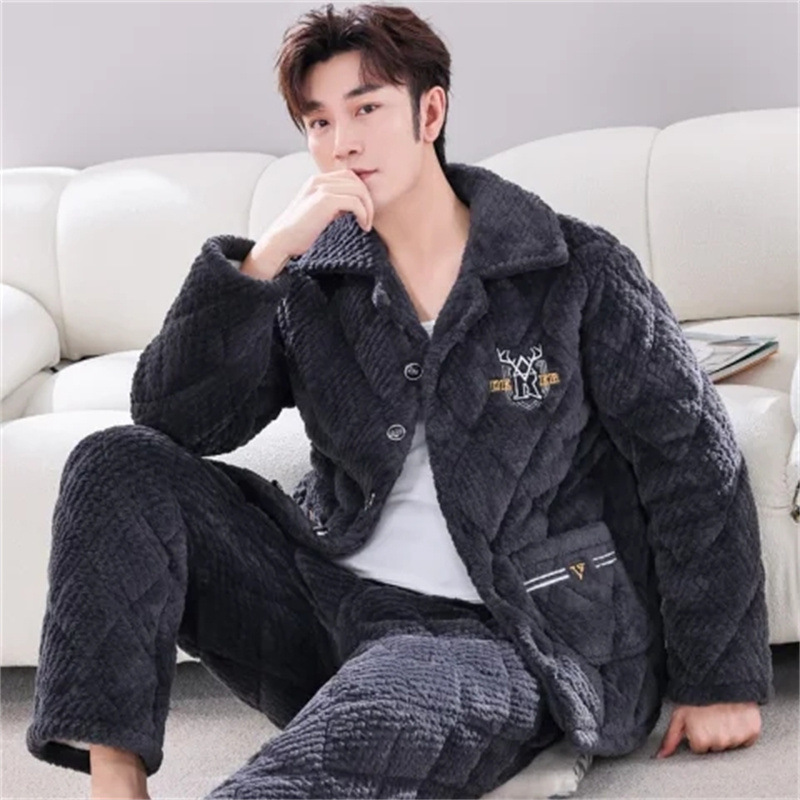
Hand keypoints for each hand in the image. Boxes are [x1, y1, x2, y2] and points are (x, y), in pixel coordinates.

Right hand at [245, 169, 374, 279]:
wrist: (282, 241)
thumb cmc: (299, 232)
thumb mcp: (319, 212)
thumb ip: (334, 205)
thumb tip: (355, 208)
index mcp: (317, 181)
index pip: (348, 176)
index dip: (360, 193)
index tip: (363, 212)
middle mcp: (319, 180)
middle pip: (356, 180)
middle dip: (367, 199)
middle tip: (368, 219)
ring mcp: (321, 188)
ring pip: (359, 189)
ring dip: (368, 207)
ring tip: (366, 224)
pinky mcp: (325, 200)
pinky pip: (355, 201)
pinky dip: (364, 213)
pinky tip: (362, 226)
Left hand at [655, 702, 760, 757]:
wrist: (720, 677)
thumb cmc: (697, 694)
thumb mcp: (679, 714)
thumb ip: (670, 738)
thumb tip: (660, 756)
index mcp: (701, 740)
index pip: (699, 748)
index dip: (697, 734)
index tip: (698, 721)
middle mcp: (720, 742)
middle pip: (715, 747)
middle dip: (712, 734)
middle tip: (710, 717)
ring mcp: (737, 738)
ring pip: (731, 743)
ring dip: (727, 732)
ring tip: (721, 715)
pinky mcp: (753, 731)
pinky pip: (747, 739)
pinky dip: (742, 730)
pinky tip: (734, 717)